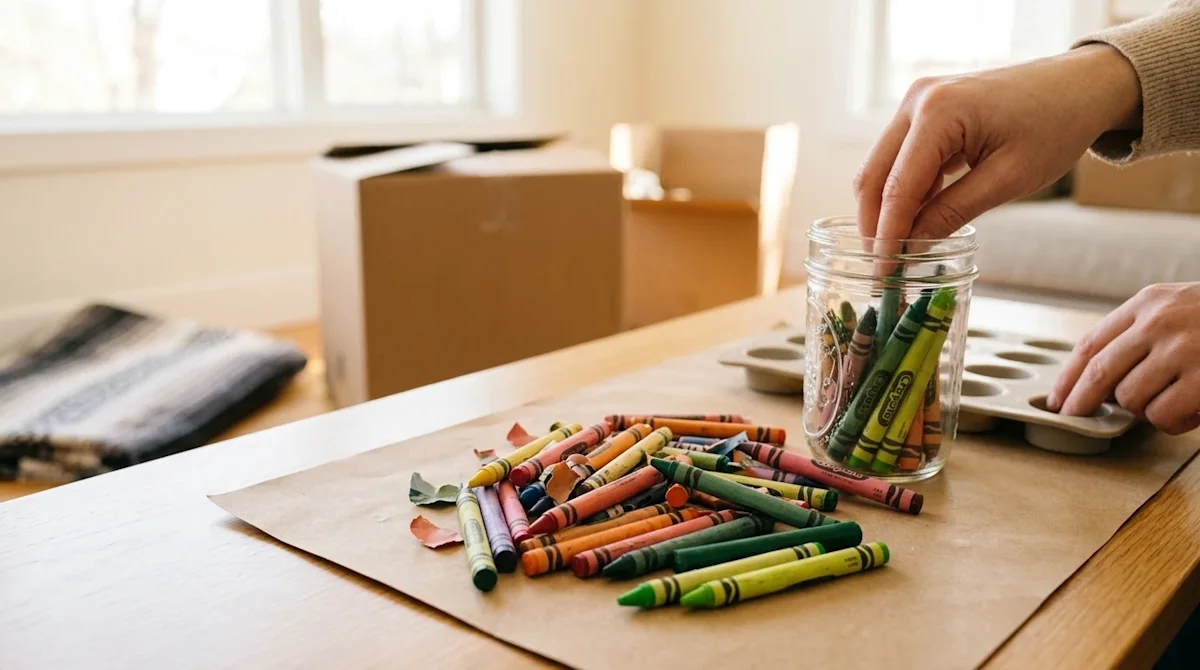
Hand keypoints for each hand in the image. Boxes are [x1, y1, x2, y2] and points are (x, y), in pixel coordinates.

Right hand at [854, 44, 1141, 241]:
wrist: (1080, 85)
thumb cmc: (1056, 126)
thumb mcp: (1008, 179)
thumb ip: (953, 212)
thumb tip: (912, 247)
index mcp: (938, 112)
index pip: (898, 188)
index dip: (887, 236)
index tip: (882, 275)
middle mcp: (917, 100)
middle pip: (873, 176)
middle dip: (874, 226)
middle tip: (881, 269)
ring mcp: (917, 101)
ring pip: (881, 168)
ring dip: (886, 210)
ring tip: (898, 251)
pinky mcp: (925, 110)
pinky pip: (901, 158)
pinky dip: (905, 191)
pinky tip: (917, 220)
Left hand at [1048, 283, 1199, 434]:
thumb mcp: (1176, 308)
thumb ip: (1138, 333)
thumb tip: (1092, 379)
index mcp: (1148, 303)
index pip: (1090, 344)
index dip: (1068, 378)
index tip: (1057, 400)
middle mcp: (1161, 322)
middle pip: (1100, 374)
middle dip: (1083, 403)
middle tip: (1076, 419)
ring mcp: (1185, 350)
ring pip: (1132, 399)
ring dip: (1143, 410)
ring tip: (1171, 398)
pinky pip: (1164, 417)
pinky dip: (1173, 421)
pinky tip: (1192, 408)